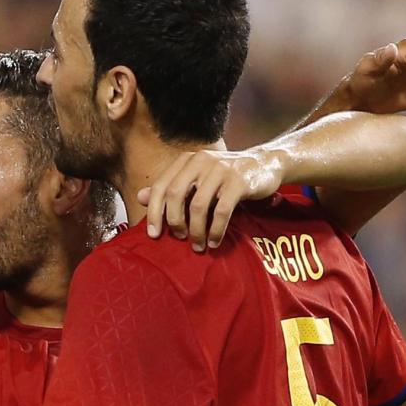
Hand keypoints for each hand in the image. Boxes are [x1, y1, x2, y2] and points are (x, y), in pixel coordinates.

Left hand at [138, 148, 283, 251]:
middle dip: (174, 221)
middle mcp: (201, 161)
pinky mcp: (239, 181)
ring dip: (196, 230)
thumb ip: (170, 187)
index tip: (153, 234)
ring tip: (197, 245)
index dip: (154, 212)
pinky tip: (214, 241)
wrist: (265, 164)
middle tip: (179, 238)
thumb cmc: (225, 176)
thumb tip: (140, 197)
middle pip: (175, 195)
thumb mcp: (196, 179)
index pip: (161, 186)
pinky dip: (216, 230)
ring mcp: (221, 169)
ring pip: (198, 206)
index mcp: (186, 160)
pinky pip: (222, 211)